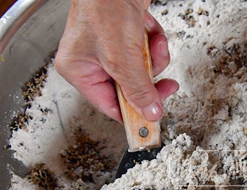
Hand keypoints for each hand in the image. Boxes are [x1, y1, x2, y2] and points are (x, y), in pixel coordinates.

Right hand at [55, 0, 178, 122]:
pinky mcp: (127, 36)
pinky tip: (151, 31)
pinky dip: (154, 43)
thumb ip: (138, 89)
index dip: (133, 114)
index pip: (109, 105)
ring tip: (151, 44)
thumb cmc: (104, 5)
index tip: (153, 121)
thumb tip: (149, 112)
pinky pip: (148, 52)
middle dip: (149, 80)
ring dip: (154, 58)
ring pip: (143, 70)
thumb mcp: (122, 58)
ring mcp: (111, 48)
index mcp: (79, 70)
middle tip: (166, 86)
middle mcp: (93, 61)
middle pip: (130, 88)